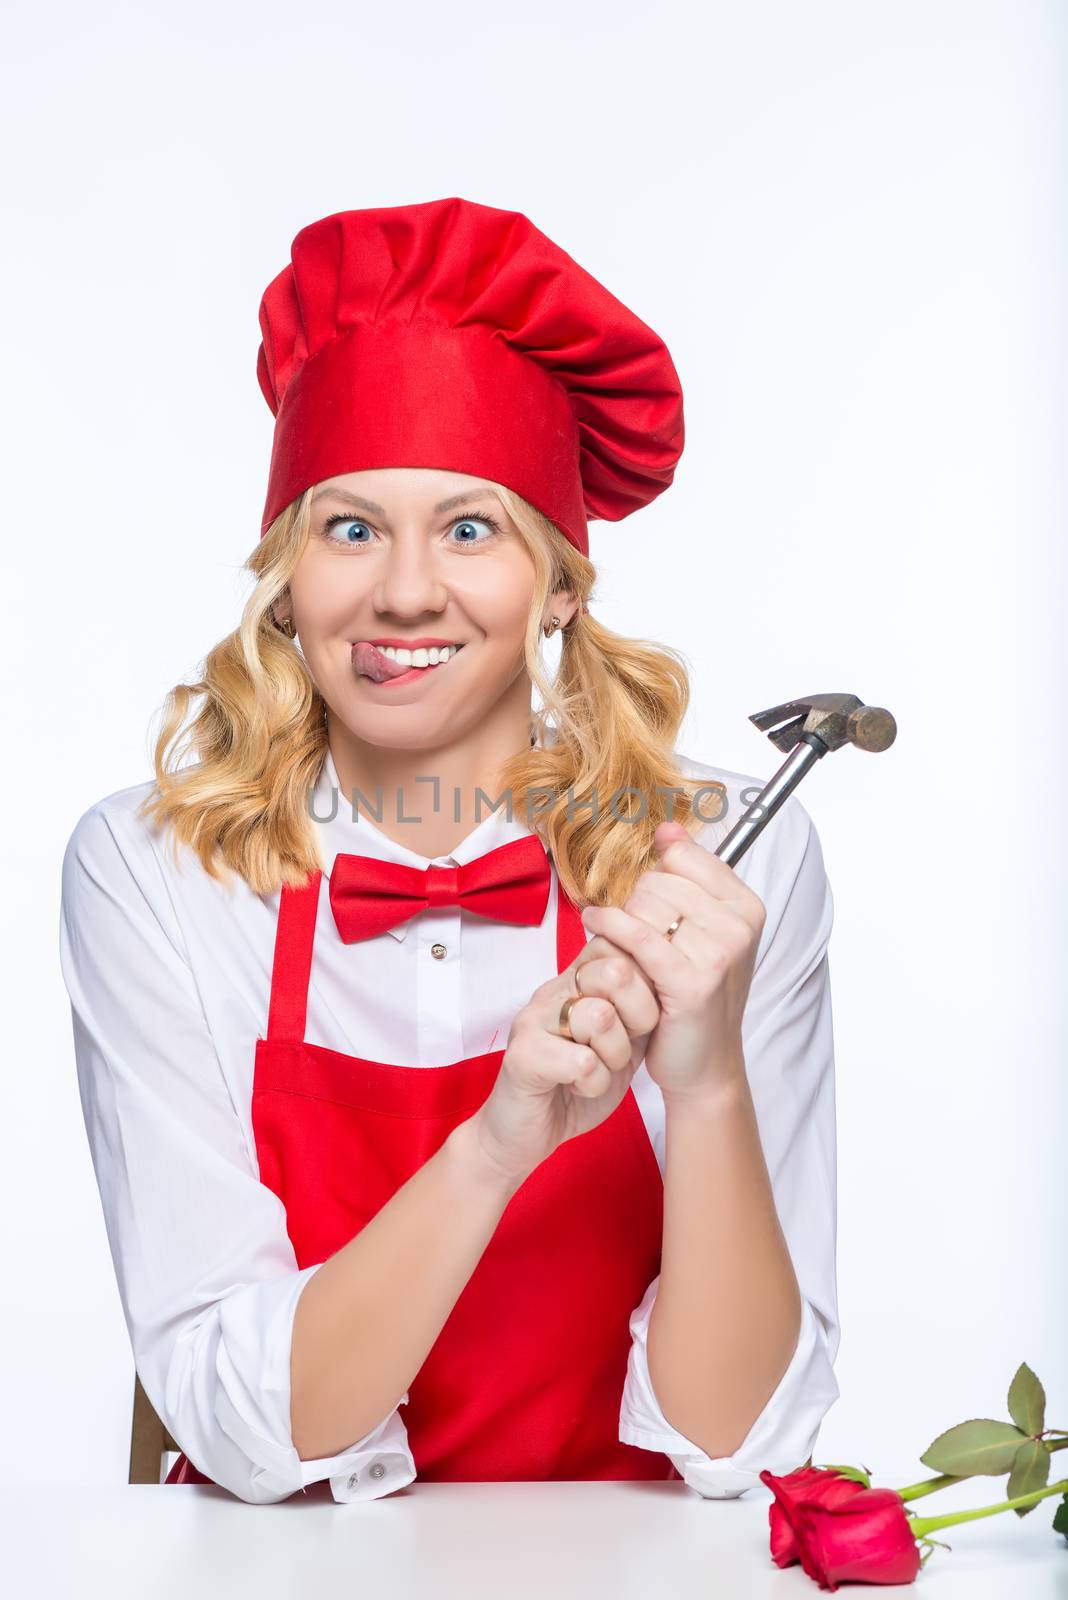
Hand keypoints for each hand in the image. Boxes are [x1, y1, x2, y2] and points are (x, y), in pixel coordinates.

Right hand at [470, 940, 660, 1189]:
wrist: (526, 1134)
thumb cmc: (575, 1085)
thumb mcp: (621, 1043)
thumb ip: (639, 1012)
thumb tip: (670, 976)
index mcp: (576, 982)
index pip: (619, 945)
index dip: (646, 984)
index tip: (637, 1021)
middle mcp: (553, 991)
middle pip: (616, 972)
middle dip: (637, 1018)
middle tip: (620, 1049)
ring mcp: (533, 1019)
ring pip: (600, 1017)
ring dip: (612, 1057)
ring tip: (596, 1071)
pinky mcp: (523, 1055)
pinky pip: (583, 1061)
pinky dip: (593, 1084)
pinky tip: (578, 1088)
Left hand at [579, 820, 765, 1100]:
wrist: (704, 1063)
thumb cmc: (693, 996)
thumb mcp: (699, 932)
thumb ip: (686, 877)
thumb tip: (668, 828)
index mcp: (746, 905)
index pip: (682, 856)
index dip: (656, 878)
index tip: (651, 906)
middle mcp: (739, 924)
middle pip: (658, 880)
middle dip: (636, 906)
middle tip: (636, 941)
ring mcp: (720, 952)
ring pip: (643, 904)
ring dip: (620, 925)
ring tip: (625, 952)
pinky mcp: (692, 979)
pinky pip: (637, 934)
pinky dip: (609, 927)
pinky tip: (595, 926)